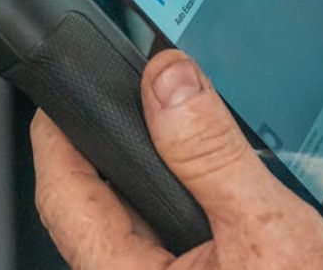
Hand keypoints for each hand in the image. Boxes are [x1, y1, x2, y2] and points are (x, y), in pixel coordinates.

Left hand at [31, 50, 322, 269]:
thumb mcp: (265, 228)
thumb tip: (168, 84)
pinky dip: (196, 198)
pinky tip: (226, 182)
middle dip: (118, 144)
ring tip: (190, 127)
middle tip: (141, 91)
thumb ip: (211, 154)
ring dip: (164, 171)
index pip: (64, 195)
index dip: (57, 132)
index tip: (65, 85)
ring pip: (143, 221)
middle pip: (100, 205)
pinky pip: (180, 238)